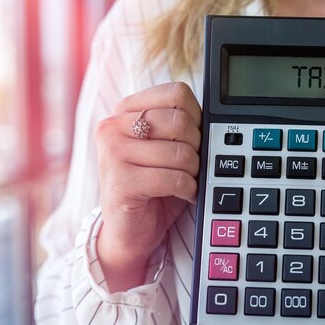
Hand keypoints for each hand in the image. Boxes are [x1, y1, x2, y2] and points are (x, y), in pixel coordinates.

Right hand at [95, 82, 200, 290]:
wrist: (129, 231)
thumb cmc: (153, 187)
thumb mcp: (167, 148)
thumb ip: (181, 127)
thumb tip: (212, 121)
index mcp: (126, 110)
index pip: (177, 94)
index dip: (197, 117)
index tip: (193, 138)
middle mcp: (113, 126)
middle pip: (181, 122)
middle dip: (197, 148)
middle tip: (190, 166)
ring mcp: (112, 153)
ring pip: (181, 152)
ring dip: (193, 173)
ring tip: (183, 181)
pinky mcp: (120, 181)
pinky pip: (174, 178)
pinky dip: (187, 189)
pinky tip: (180, 194)